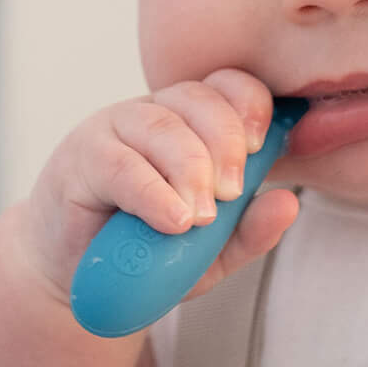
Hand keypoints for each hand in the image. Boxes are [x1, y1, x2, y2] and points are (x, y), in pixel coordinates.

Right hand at [23, 70, 300, 305]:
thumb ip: (249, 230)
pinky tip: (172, 220)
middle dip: (225, 144)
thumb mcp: (209, 251)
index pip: (227, 86)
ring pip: (163, 126)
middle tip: (231, 195)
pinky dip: (152, 192)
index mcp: (190, 123)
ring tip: (201, 218)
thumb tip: (288, 202)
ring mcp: (114, 129)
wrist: (79, 280)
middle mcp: (154, 114)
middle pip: (199, 100)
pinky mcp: (82, 158)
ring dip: (191, 170)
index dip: (250, 106)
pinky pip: (121, 164)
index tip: (261, 147)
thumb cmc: (146, 253)